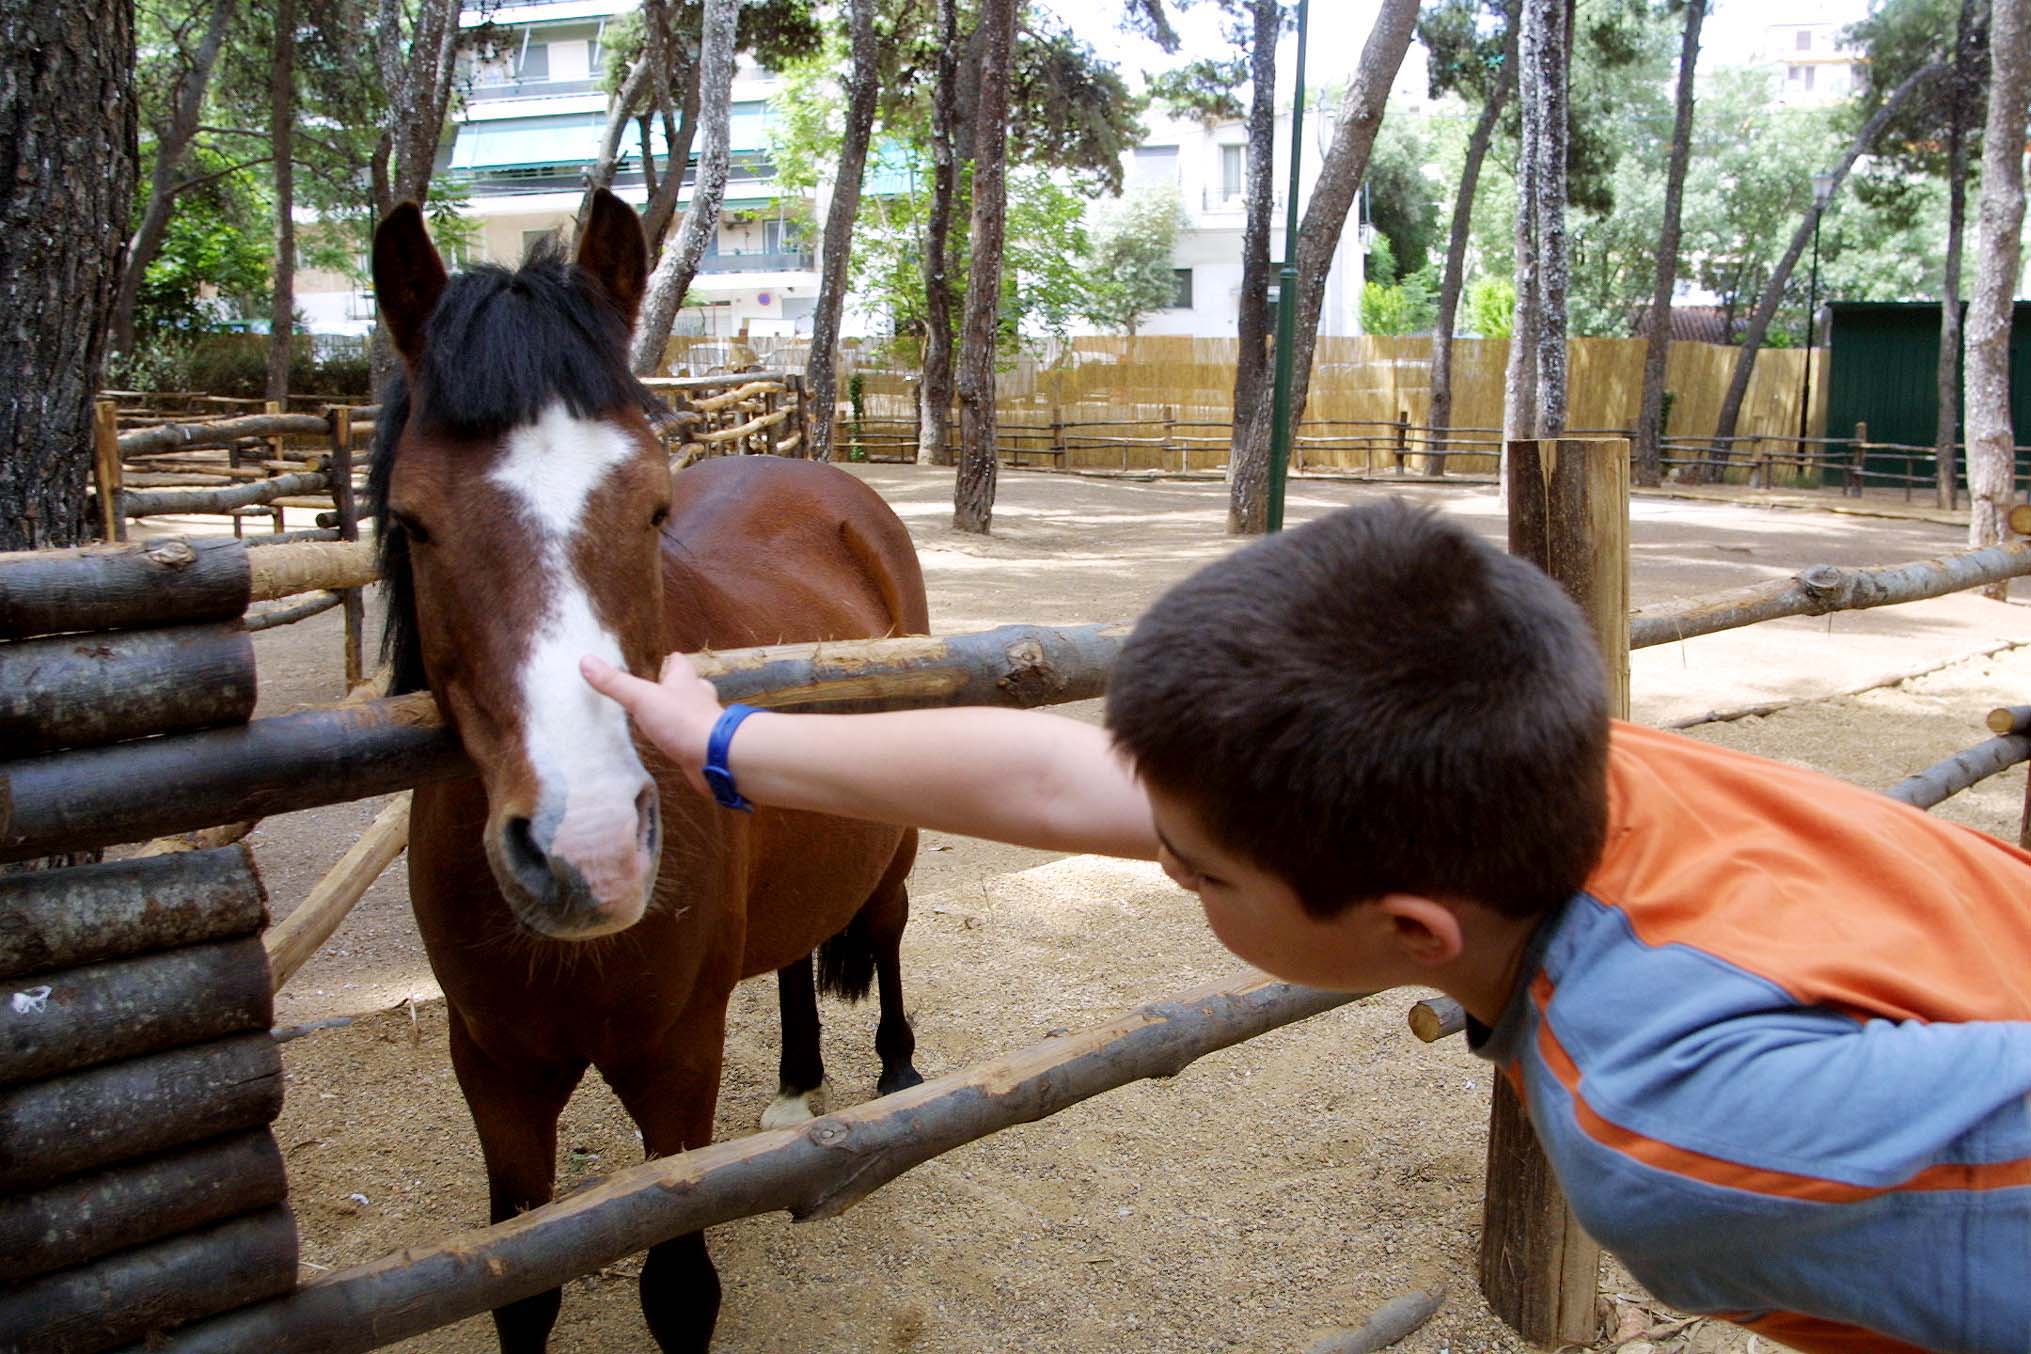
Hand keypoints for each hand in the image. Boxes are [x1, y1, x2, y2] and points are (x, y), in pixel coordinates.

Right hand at [580, 652, 722, 795]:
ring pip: (693, 713)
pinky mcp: (705, 747)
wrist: (717, 757)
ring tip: (663, 717)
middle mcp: (699, 699)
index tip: (665, 658)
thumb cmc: (682, 720)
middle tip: (661, 689)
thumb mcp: (643, 698)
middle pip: (690, 686)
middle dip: (677, 687)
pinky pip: (692, 739)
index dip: (672, 660)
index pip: (680, 663)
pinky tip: (672, 745)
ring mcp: (705, 724)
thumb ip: (616, 683)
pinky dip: (683, 739)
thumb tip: (586, 661)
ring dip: (680, 714)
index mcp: (686, 681)